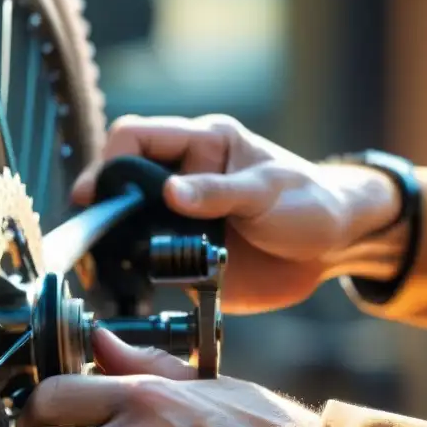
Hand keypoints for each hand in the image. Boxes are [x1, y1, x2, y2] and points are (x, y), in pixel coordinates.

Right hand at [73, 114, 402, 313]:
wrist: (334, 245)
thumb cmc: (309, 201)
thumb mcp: (267, 191)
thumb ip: (219, 192)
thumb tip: (170, 193)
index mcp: (200, 146)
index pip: (136, 138)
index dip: (108, 162)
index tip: (95, 194)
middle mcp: (182, 181)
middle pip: (122, 185)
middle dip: (101, 208)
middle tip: (91, 238)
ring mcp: (181, 221)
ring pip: (128, 227)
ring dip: (112, 245)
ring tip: (100, 268)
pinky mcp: (186, 258)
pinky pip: (150, 266)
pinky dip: (135, 277)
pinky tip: (127, 288)